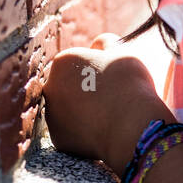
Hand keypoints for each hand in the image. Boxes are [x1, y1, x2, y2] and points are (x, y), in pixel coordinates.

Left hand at [42, 34, 169, 176]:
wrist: (132, 126)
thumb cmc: (129, 84)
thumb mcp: (122, 51)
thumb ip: (105, 43)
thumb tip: (98, 44)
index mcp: (63, 62)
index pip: (78, 63)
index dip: (98, 69)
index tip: (113, 77)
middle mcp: (50, 87)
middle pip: (70, 86)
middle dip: (86, 90)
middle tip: (113, 96)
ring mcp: (52, 116)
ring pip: (70, 110)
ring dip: (84, 110)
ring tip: (111, 114)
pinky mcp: (60, 140)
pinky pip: (74, 132)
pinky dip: (86, 132)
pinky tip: (105, 129)